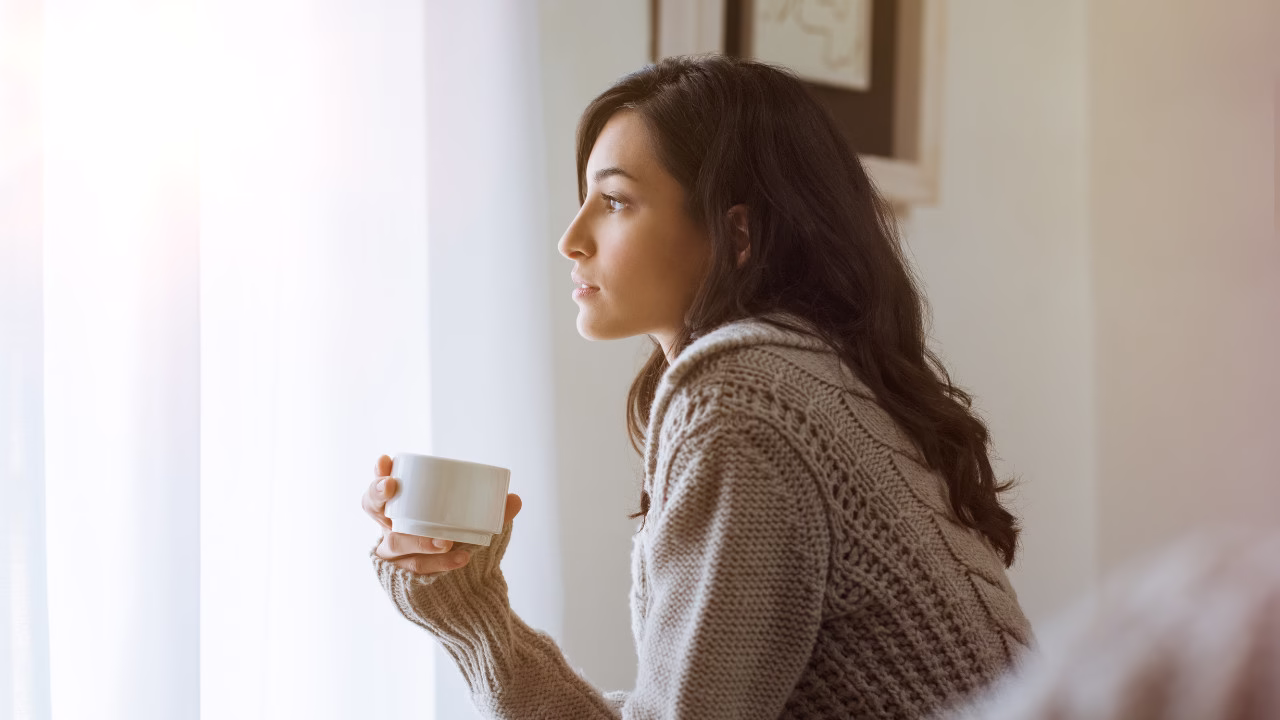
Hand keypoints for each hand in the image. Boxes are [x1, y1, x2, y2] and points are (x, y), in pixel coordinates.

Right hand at [363, 454, 521, 574]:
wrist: (460, 591)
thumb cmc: (459, 545)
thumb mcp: (473, 525)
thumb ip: (493, 512)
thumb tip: (515, 499)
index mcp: (402, 508)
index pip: (380, 487)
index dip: (378, 473)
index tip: (385, 460)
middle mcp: (391, 528)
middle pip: (373, 508)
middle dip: (378, 495)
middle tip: (393, 487)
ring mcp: (393, 554)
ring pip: (396, 542)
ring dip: (421, 539)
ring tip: (446, 541)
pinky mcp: (401, 577)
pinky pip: (416, 569)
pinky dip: (439, 564)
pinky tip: (460, 559)